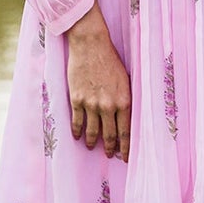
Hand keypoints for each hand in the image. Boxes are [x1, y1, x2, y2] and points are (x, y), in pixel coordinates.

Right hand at [66, 7, 131, 159]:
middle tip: (110, 155)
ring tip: (92, 147)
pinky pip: (77, 121)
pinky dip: (77, 131)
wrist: (91, 45)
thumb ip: (125, 99)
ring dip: (92, 142)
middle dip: (110, 148)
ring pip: (92, 131)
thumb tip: (125, 116)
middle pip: (110, 135)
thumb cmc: (111, 60)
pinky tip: (77, 136)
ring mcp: (91, 104)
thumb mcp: (126, 80)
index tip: (126, 157)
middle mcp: (108, 106)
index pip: (126, 132)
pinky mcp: (77, 99)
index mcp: (124, 101)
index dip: (125, 147)